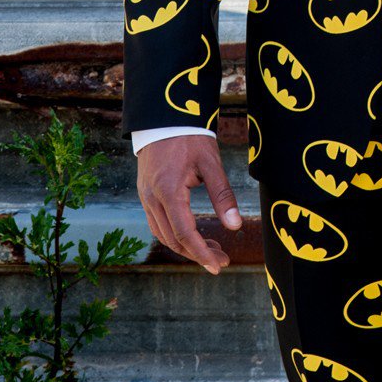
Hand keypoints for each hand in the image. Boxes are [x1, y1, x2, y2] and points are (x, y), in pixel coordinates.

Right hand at [136, 135, 241, 274]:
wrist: (163, 115)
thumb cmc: (189, 136)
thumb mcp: (211, 162)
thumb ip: (223, 195)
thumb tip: (236, 226)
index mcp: (168, 191)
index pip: (185, 234)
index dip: (202, 253)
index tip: (219, 265)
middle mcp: (152, 198)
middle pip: (172, 239)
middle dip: (197, 253)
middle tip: (221, 259)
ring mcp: (145, 197)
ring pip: (162, 234)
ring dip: (185, 246)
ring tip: (212, 248)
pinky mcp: (145, 193)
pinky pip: (157, 222)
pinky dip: (174, 234)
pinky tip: (191, 233)